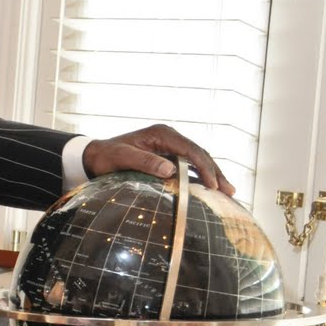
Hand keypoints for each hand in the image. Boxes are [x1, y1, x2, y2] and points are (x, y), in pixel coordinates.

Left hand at [82, 125, 233, 195]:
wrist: (96, 155)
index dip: (204, 167)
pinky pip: (189, 166)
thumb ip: (145, 162)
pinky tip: (211, 189)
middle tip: (229, 191)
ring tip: (228, 192)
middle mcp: (170, 137)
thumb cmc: (107, 156)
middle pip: (199, 154)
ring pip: (198, 160)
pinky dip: (201, 177)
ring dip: (212, 175)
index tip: (214, 185)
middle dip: (215, 172)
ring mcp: (170, 147)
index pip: (191, 150)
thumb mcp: (123, 158)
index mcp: (162, 134)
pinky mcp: (168, 156)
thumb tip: (170, 170)